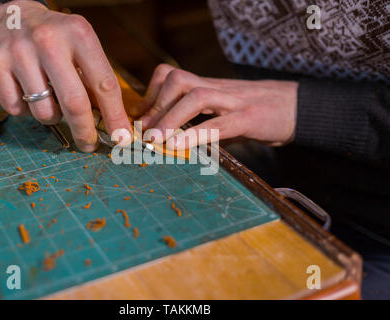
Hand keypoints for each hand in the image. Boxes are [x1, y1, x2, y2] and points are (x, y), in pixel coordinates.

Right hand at [0, 0, 131, 151]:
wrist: (8, 15)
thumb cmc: (53, 38)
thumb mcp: (80, 46)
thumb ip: (94, 80)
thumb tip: (112, 123)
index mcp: (79, 34)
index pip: (104, 84)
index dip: (115, 116)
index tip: (121, 137)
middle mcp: (49, 41)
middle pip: (74, 103)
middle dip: (85, 131)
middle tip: (88, 143)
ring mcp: (19, 52)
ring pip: (44, 111)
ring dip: (52, 116)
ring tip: (50, 99)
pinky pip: (17, 110)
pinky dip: (26, 110)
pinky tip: (26, 91)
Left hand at [136, 64, 297, 149]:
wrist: (301, 108)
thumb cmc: (260, 113)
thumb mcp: (227, 113)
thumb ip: (204, 120)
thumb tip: (176, 139)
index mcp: (210, 87)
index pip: (173, 76)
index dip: (152, 93)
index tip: (140, 116)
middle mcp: (219, 89)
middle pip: (178, 79)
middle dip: (156, 103)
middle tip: (144, 129)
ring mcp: (235, 101)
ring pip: (196, 96)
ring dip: (170, 118)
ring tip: (156, 139)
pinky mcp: (251, 118)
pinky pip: (220, 124)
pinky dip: (196, 134)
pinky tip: (180, 147)